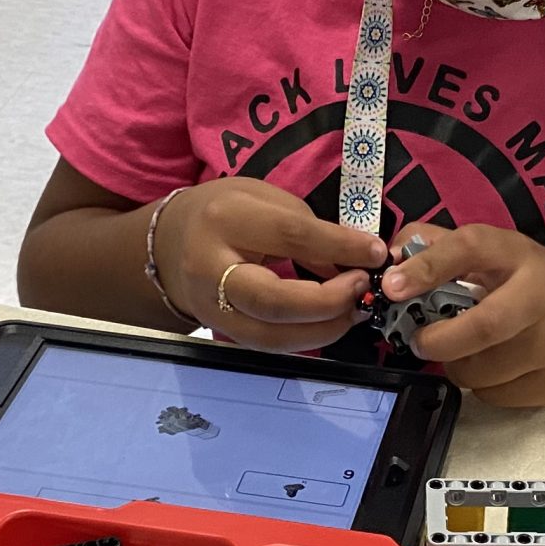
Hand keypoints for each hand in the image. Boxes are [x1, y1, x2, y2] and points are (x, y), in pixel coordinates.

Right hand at [152, 179, 387, 353]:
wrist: (168, 245)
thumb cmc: (225, 212)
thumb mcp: (265, 199)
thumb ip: (308, 229)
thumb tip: (354, 261)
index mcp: (226, 220)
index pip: (290, 236)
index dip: (340, 247)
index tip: (375, 253)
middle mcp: (212, 268)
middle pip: (273, 300)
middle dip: (328, 302)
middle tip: (362, 288)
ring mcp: (212, 308)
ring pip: (271, 336)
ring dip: (323, 330)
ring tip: (354, 311)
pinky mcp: (221, 333)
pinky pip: (268, 346)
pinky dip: (306, 339)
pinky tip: (330, 324)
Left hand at [381, 225, 544, 408]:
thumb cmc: (537, 285)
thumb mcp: (499, 253)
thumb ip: (442, 247)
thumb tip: (392, 258)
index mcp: (519, 255)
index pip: (470, 249)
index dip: (427, 266)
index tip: (393, 286)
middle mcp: (543, 296)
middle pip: (483, 326)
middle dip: (439, 340)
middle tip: (421, 341)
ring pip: (482, 371)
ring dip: (457, 366)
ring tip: (463, 353)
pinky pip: (495, 396)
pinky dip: (480, 387)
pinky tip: (493, 368)